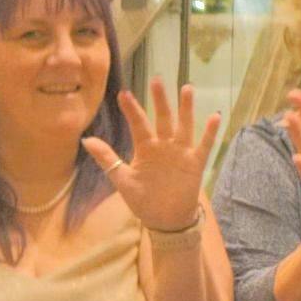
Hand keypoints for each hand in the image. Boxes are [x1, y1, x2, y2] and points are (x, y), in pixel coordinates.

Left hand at [86, 81, 210, 233]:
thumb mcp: (123, 180)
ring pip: (183, 125)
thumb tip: (85, 139)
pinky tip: (215, 116)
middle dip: (160, 100)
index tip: (123, 94)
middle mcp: (164, 145)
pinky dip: (210, 132)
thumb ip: (107, 159)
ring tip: (186, 88)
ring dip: (185, 108)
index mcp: (145, 148)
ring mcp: (181, 152)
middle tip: (156, 80)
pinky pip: (204, 145)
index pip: (138, 124)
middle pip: (162, 118)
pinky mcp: (195, 163)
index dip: (132, 110)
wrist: (165, 220)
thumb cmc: (144, 200)